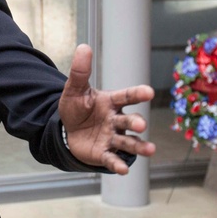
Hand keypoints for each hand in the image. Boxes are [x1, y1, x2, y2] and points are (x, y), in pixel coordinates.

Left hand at [58, 44, 156, 173]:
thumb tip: (83, 47)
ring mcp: (112, 138)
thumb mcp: (74, 90)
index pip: (127, 96)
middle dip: (136, 123)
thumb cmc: (76, 108)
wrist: (67, 131)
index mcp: (111, 102)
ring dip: (139, 146)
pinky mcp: (104, 153)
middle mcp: (116, 120)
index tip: (149, 92)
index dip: (137, 94)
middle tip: (140, 125)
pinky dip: (118, 164)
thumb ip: (80, 72)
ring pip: (128, 142)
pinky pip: (112, 158)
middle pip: (130, 121)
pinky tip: (124, 170)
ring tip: (150, 150)